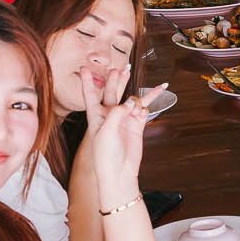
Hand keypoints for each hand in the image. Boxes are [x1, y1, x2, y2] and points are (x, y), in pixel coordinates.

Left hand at [87, 75, 165, 199]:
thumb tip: (130, 101)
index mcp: (96, 116)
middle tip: (121, 69)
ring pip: (132, 100)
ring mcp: (124, 120)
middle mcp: (110, 115)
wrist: (119, 172)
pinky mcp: (136, 126)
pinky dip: (148, 105)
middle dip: (117, 80)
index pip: (90, 94)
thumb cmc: (105, 155)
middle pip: (113, 92)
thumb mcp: (106, 131)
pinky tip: (151, 102)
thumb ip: (117, 113)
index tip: (84, 68)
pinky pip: (144, 110)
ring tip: (156, 86)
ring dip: (140, 95)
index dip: (87, 81)